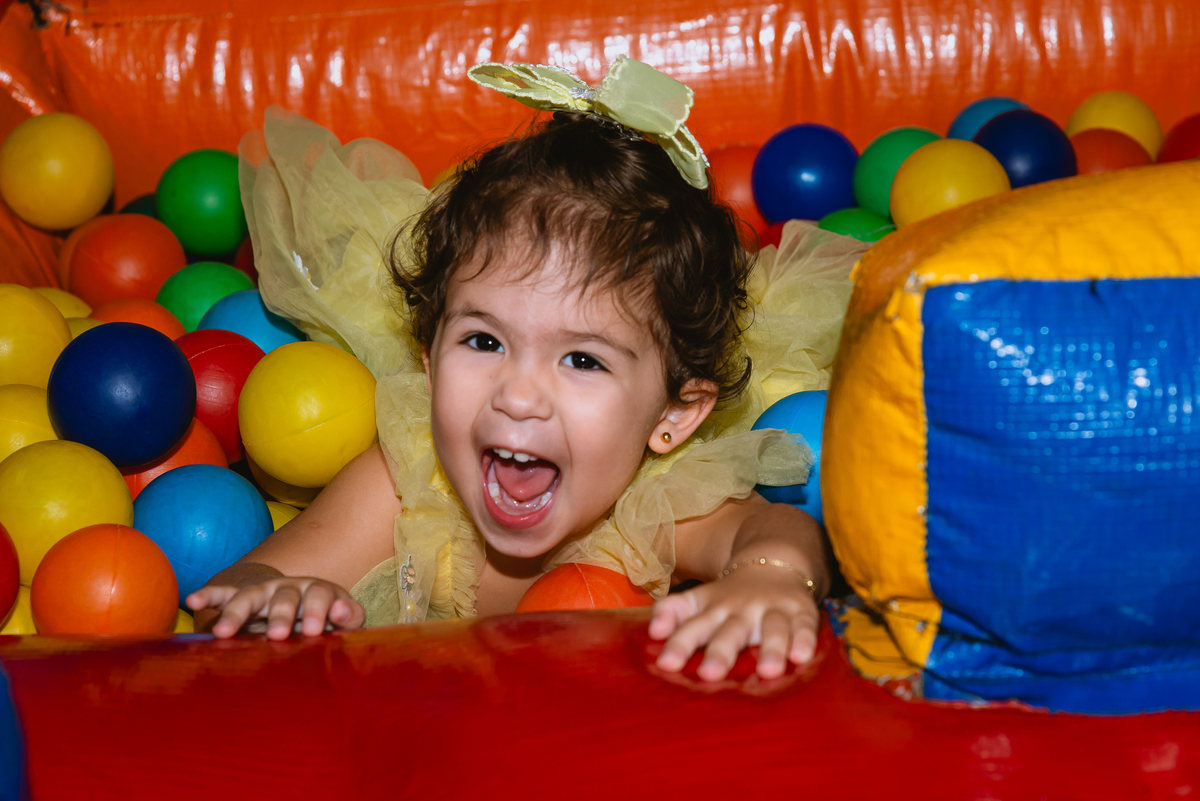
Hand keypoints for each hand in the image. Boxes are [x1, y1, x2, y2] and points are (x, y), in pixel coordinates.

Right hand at [186, 578, 365, 639]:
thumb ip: (349, 616)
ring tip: (222, 632)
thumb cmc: (324, 616)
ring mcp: (263, 591)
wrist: (294, 601)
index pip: (320, 595)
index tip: (314, 630)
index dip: (318, 611)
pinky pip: (222, 593)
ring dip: (236, 612)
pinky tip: (192, 600)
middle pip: (284, 596)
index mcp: (317, 591)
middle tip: (277, 635)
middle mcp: (289, 587)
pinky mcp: (240, 596)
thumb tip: (342, 611)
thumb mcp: (343, 617)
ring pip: (249, 597)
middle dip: (280, 614)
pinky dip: (208, 595)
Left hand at [648, 566, 819, 680]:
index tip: (666, 664)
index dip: (679, 644)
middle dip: (721, 653)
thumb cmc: (731, 595)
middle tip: (709, 674)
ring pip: (772, 629)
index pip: (692, 626)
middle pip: (730, 632)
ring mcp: (773, 610)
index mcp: (714, 609)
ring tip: (767, 671)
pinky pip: (805, 626)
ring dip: (771, 649)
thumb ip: (673, 611)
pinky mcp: (801, 612)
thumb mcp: (700, 599)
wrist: (774, 561)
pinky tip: (802, 657)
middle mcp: (742, 610)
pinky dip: (805, 640)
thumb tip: (652, 631)